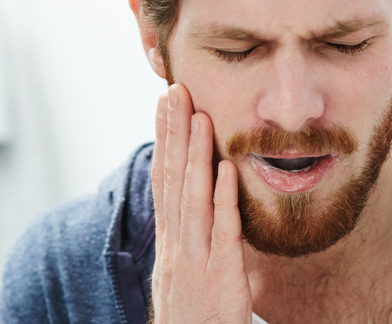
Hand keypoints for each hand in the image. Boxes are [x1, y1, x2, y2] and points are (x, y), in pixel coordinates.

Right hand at [150, 84, 251, 323]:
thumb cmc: (195, 321)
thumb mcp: (186, 274)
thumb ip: (193, 240)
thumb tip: (202, 204)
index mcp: (170, 243)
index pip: (163, 181)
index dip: (163, 141)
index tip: (165, 104)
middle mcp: (176, 246)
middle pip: (172, 180)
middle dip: (173, 134)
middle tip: (175, 91)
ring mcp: (195, 262)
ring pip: (193, 200)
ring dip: (195, 155)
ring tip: (200, 117)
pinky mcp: (220, 279)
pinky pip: (223, 234)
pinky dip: (224, 200)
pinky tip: (228, 170)